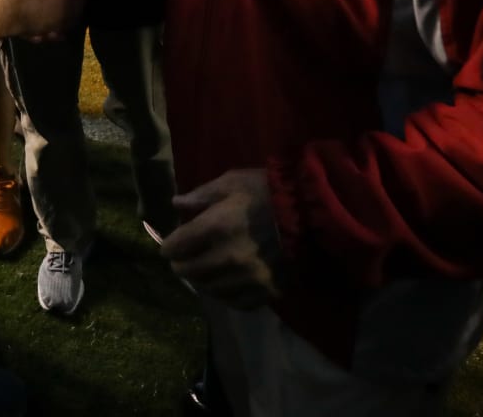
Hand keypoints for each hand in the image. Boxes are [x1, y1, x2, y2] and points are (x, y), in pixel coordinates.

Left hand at [162, 169, 285, 307]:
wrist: (313, 214)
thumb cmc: (269, 192)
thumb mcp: (233, 182)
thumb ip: (201, 195)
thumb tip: (176, 204)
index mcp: (215, 227)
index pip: (175, 247)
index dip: (169, 245)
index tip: (172, 244)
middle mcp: (227, 257)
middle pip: (187, 271)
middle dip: (181, 263)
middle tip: (184, 258)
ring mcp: (246, 278)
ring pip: (208, 289)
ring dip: (201, 280)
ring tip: (203, 271)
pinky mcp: (265, 292)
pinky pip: (234, 301)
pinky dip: (225, 294)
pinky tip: (225, 283)